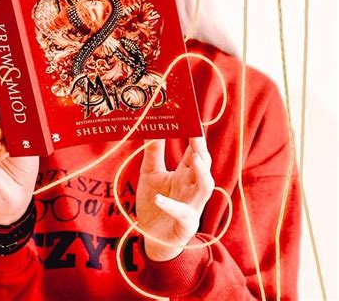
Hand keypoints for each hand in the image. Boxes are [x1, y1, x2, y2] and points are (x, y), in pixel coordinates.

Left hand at [136, 137, 213, 260]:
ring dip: (201, 172)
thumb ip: (153, 152)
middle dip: (200, 148)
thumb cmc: (154, 202)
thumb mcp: (150, 173)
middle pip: (203, 164)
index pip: (193, 150)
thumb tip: (153, 126)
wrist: (151, 238)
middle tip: (194, 132)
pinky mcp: (185, 224)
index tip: (189, 117)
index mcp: (185, 173)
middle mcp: (192, 186)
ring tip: (192, 158)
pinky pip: (182, 213)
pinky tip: (160, 198)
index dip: (194, 135)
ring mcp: (192, 205)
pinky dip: (171, 206)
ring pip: (204, 186)